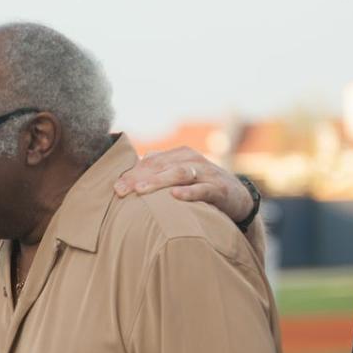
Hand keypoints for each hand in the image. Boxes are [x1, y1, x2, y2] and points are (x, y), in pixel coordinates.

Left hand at [114, 146, 254, 222]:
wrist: (238, 197)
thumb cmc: (200, 186)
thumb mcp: (179, 176)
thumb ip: (158, 171)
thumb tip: (131, 170)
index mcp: (179, 155)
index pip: (150, 162)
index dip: (131, 173)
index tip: (114, 187)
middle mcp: (192, 160)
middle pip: (161, 165)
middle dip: (139, 177)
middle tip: (121, 190)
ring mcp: (206, 174)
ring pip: (180, 173)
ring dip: (159, 181)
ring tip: (141, 190)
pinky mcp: (219, 189)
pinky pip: (203, 189)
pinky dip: (189, 192)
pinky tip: (174, 196)